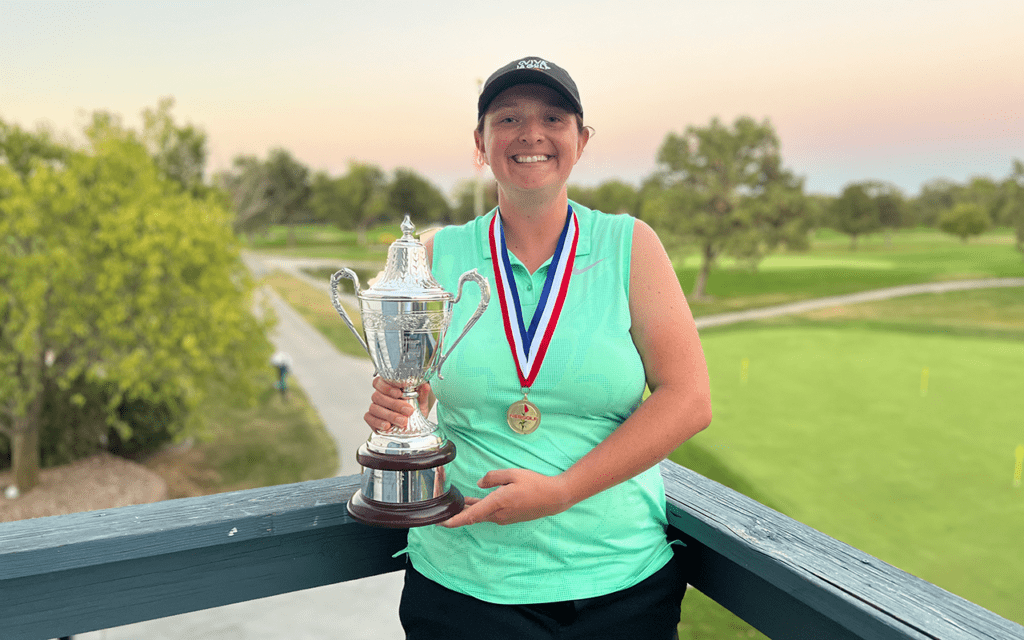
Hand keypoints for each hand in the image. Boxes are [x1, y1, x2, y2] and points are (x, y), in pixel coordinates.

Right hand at [363, 377, 430, 430]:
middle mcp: (379, 396)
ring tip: (402, 421)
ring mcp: (374, 408)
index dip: (387, 386)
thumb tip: (425, 385)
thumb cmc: (413, 411)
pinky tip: (388, 426)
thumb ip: (422, 393)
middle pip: (378, 396)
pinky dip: (378, 422)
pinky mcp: (371, 420)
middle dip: (394, 404)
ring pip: (374, 408)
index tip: (399, 393)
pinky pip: (369, 418)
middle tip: (408, 411)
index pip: (380, 381)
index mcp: (388, 388)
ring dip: (390, 415)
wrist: (412, 427)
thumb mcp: (420, 402)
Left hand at [440, 469, 573, 526]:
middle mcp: (499, 515)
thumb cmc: (535, 484)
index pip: (470, 516)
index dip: (453, 520)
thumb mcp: (512, 474)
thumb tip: (479, 484)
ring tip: (457, 502)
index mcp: (497, 504)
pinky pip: (490, 513)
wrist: (554, 497)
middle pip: (473, 516)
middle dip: (457, 514)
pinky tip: (475, 501)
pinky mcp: (509, 517)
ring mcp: (504, 518)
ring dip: (470, 509)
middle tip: (442, 511)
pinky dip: (480, 508)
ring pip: (481, 514)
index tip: (440, 523)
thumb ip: (493, 477)